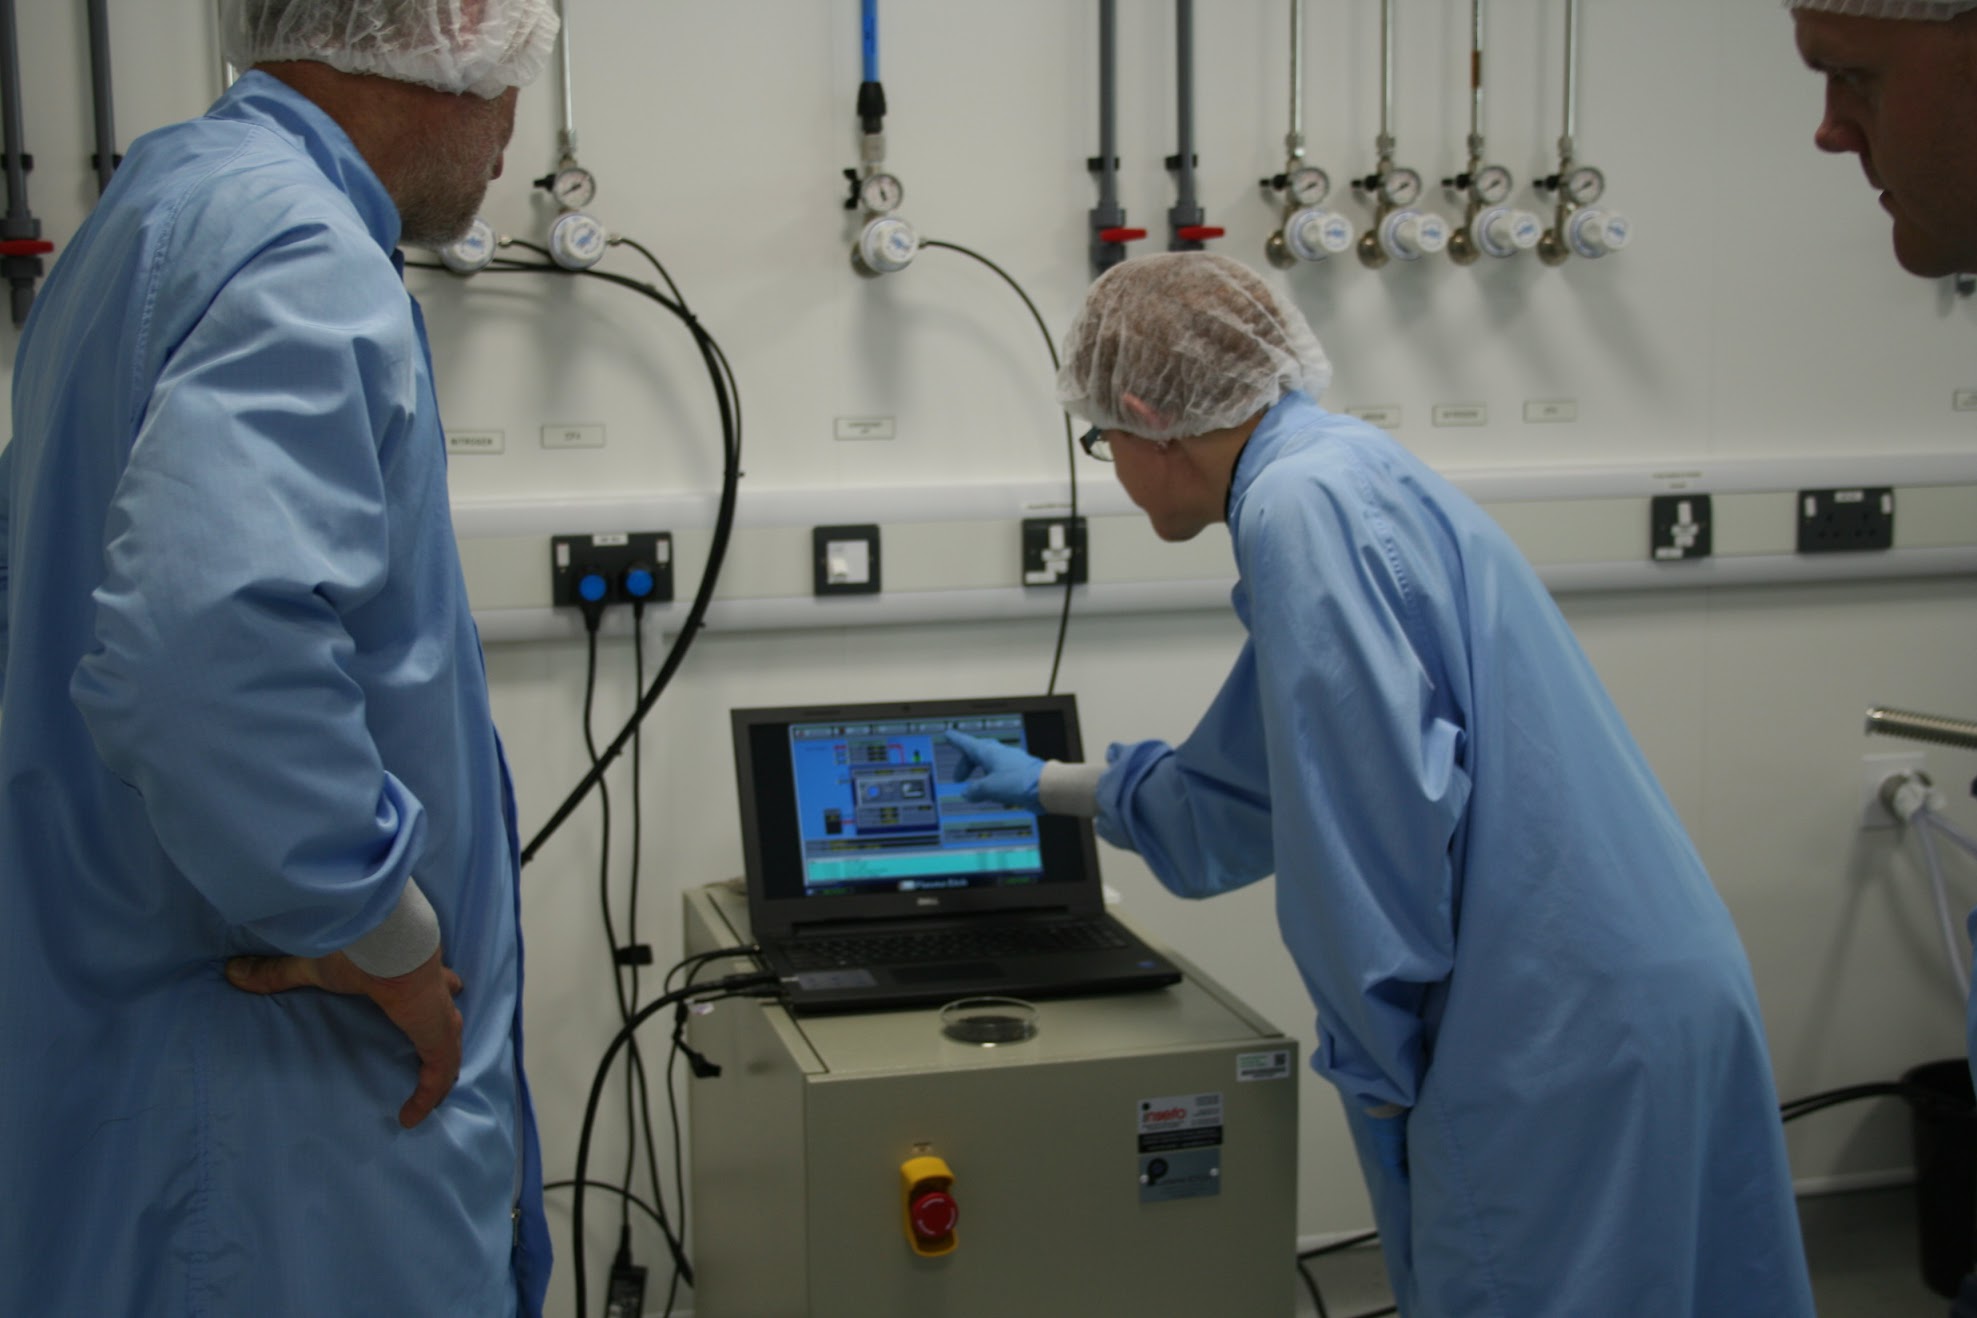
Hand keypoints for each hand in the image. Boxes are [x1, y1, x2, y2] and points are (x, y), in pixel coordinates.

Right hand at [226, 946, 463, 1128]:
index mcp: (408, 970)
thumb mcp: (313, 964)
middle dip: (444, 1023)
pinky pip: (439, 1071)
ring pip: (447, 1044)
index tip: (439, 990)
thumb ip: (277, 973)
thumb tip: (233, 972)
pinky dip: (429, 1093)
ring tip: (431, 1092)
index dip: (435, 986)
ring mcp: (438, 1013)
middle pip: (446, 1011)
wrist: (385, 940)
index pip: (428, 981)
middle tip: (438, 1038)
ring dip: (440, 1067)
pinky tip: (412, 1117)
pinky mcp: (438, 1034)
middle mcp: (430, 989)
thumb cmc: (356, 946)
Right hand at [945, 729, 1043, 811]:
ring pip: (991, 764)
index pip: (967, 743)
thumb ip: (974, 790)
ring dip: (981, 775)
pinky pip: (1002, 774)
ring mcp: (1011, 762)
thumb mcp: (989, 788)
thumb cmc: (1018, 783)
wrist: (1046, 787)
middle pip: (978, 754)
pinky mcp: (1021, 773)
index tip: (948, 735)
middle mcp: (1000, 754)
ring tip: (977, 790)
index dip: (956, 740)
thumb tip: (967, 792)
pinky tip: (997, 795)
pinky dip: (994, 782)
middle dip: (966, 765)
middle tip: (958, 779)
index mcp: (989, 753)